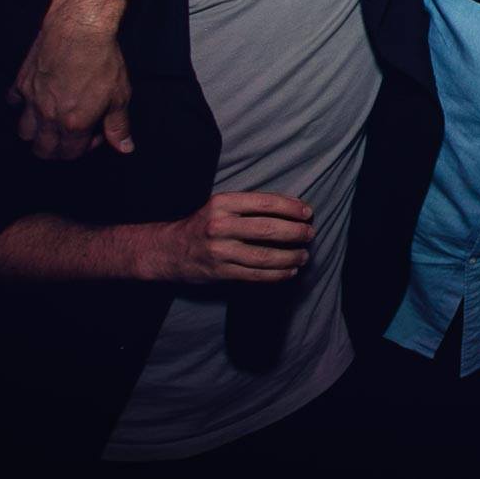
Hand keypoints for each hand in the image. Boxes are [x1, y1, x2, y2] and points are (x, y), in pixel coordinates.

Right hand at [9, 0, 133, 159]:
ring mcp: (31, 98)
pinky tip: (36, 99)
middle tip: (72, 134)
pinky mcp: (21, 80)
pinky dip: (21, 106)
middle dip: (57, 149)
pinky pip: (13, 102)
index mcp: (73, 123)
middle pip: (42, 150)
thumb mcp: (119, 95)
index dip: (84, 149)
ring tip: (53, 122)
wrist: (80, 27)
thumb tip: (125, 148)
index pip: (70, 154)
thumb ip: (118, 126)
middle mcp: (48, 116)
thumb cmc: (102, 59)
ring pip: (23, 132)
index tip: (94, 132)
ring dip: (36, 133)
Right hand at [140, 191, 316, 284]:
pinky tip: (290, 271)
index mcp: (222, 203)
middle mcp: (220, 226)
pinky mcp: (221, 272)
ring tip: (304, 255)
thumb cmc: (203, 224)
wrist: (169, 250)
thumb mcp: (220, 206)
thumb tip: (293, 206)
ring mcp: (220, 251)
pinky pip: (256, 275)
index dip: (290, 207)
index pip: (264, 203)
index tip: (307, 212)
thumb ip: (251, 205)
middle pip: (267, 229)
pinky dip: (278, 274)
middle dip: (295, 232)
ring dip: (290, 256)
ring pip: (264, 256)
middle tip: (310, 234)